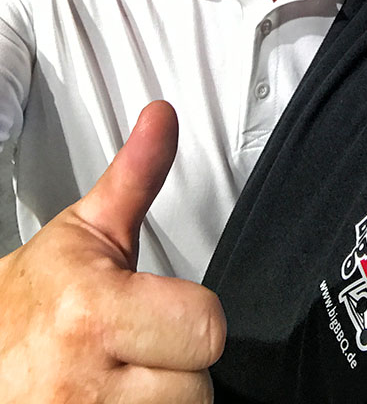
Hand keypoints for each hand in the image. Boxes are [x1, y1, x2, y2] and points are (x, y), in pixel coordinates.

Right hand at [0, 102, 225, 402]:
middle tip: (143, 350)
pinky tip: (120, 400)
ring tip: (128, 379)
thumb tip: (162, 117)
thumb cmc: (33, 301)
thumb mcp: (84, 232)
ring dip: (161, 402)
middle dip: (178, 368)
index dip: (193, 319)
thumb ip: (134, 176)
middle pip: (197, 387)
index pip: (206, 328)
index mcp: (90, 314)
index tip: (165, 312)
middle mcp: (81, 385)